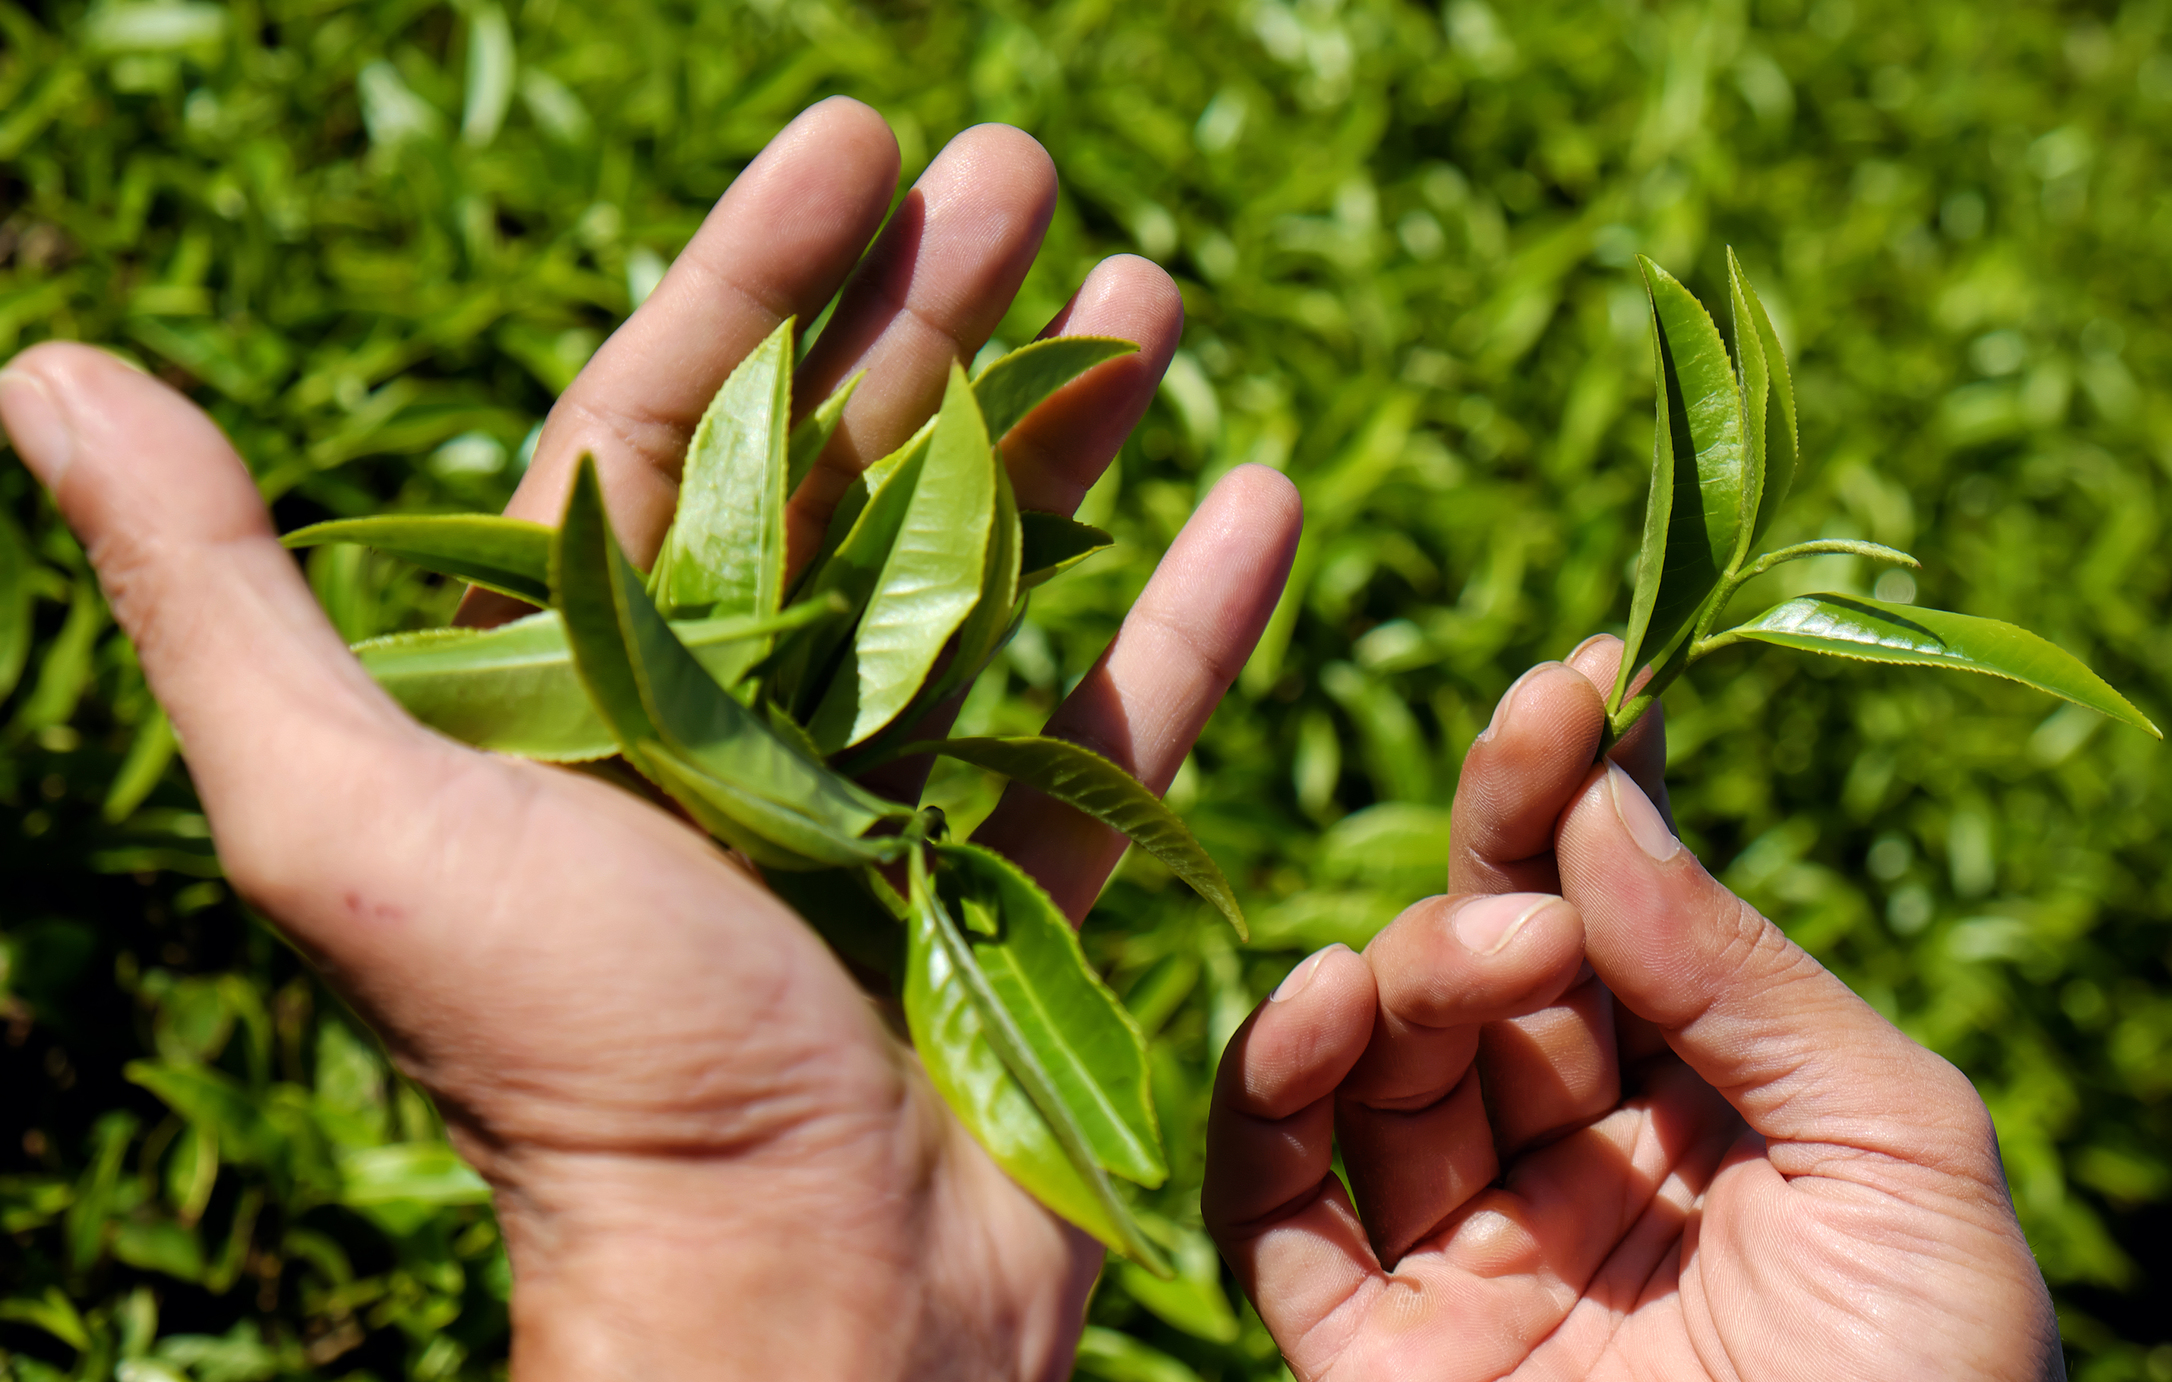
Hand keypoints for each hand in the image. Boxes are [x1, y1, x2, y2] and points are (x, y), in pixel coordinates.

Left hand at [0, 99, 1300, 1380]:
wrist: (788, 1303)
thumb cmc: (578, 1072)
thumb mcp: (359, 823)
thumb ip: (220, 600)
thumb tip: (50, 371)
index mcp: (587, 682)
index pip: (675, 416)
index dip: (764, 267)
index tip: (861, 139)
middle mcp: (734, 723)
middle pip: (850, 466)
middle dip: (937, 307)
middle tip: (1024, 166)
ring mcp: (893, 798)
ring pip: (992, 568)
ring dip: (1071, 426)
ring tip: (1152, 293)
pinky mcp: (1022, 882)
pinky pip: (1120, 717)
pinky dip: (1191, 611)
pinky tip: (1260, 493)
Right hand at [1204, 637, 2062, 1380]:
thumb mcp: (1904, 1159)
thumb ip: (1745, 972)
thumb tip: (1607, 804)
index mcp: (1721, 1112)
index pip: (1628, 914)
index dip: (1592, 794)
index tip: (1581, 680)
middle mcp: (1580, 1166)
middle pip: (1490, 965)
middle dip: (1500, 856)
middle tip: (1531, 787)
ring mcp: (1465, 1256)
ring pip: (1377, 1061)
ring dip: (1404, 967)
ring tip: (1485, 957)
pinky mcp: (1365, 1352)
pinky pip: (1274, 1209)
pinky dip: (1268, 1103)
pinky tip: (1316, 1014)